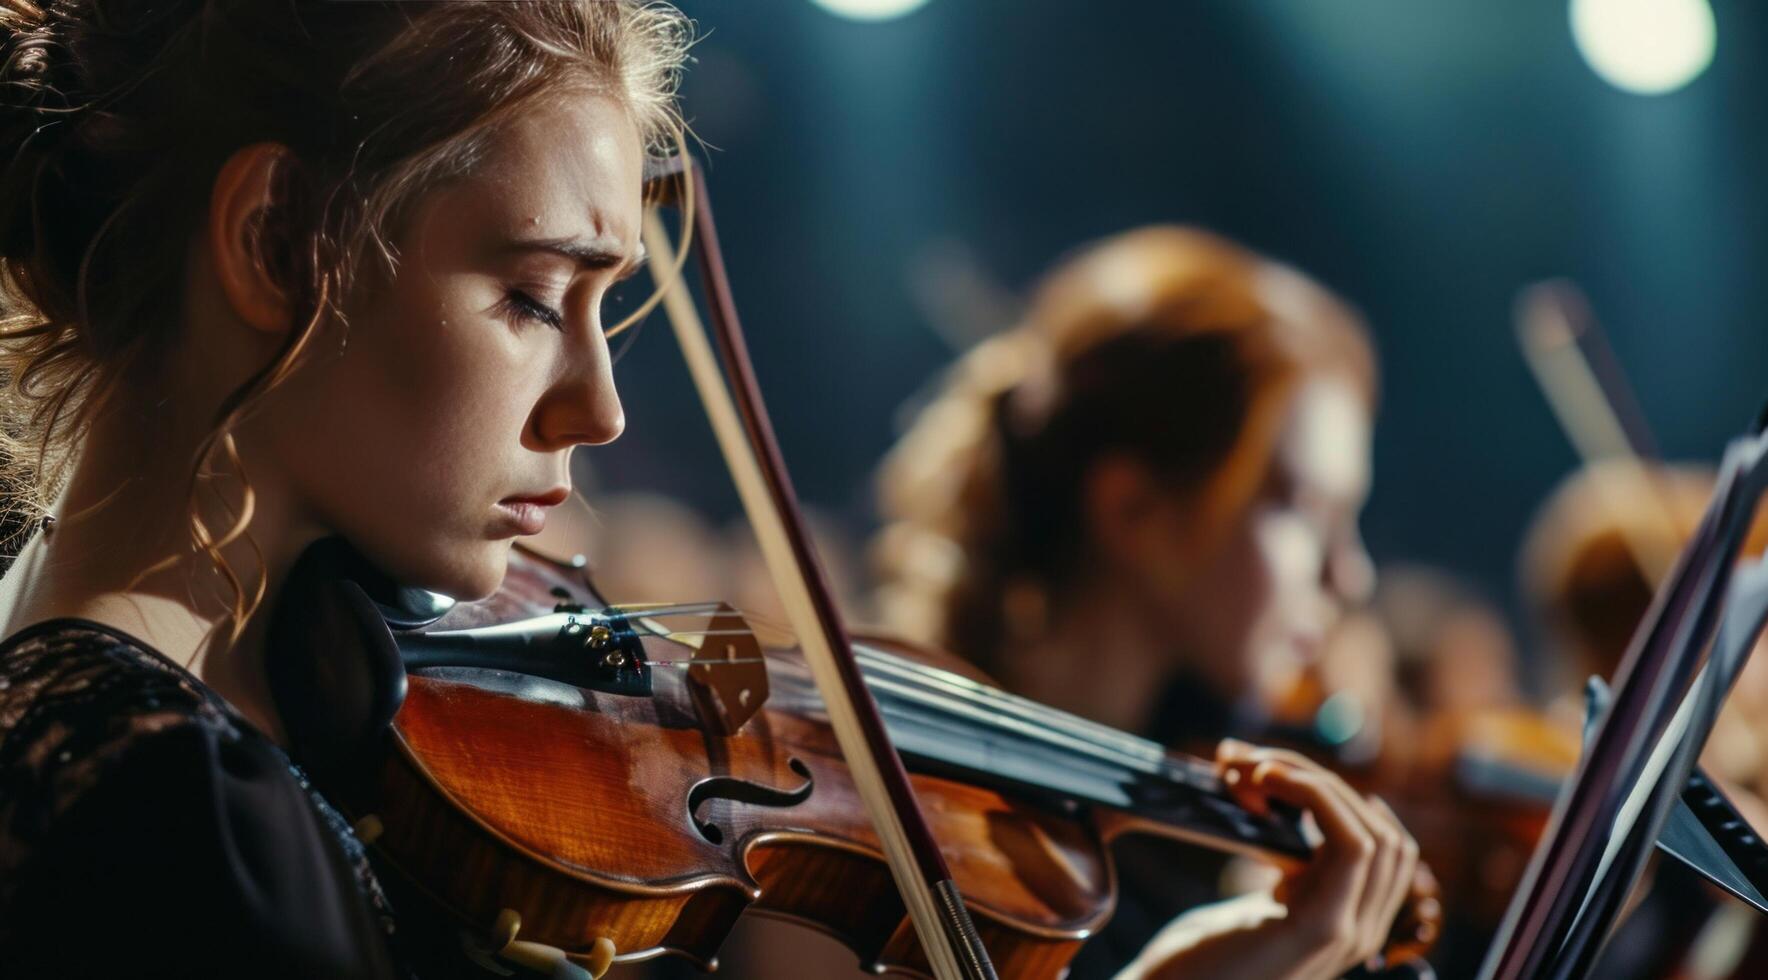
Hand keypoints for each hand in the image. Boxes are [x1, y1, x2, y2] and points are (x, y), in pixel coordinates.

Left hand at [1117, 739, 1422, 979]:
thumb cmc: (1196, 963)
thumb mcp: (1255, 911)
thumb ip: (1287, 875)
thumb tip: (1285, 813)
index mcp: (1346, 923)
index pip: (1386, 848)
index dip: (1343, 799)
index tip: (1278, 773)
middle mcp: (1359, 933)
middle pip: (1385, 832)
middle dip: (1321, 779)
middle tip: (1253, 761)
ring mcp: (1349, 934)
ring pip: (1376, 831)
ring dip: (1314, 780)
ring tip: (1255, 768)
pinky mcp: (1323, 928)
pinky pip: (1351, 844)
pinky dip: (1315, 796)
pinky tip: (1267, 781)